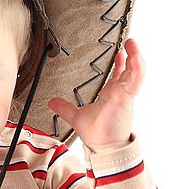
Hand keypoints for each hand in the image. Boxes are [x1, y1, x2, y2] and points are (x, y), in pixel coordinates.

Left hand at [47, 38, 144, 152]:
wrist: (103, 147)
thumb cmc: (96, 134)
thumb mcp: (76, 116)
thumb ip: (65, 108)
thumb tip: (52, 103)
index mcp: (112, 95)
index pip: (119, 75)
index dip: (121, 63)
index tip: (120, 52)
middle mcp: (120, 93)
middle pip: (131, 70)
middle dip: (132, 55)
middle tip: (129, 41)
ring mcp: (125, 94)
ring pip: (136, 71)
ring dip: (136, 56)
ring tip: (132, 43)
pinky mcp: (127, 97)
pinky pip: (136, 80)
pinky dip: (137, 68)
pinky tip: (135, 56)